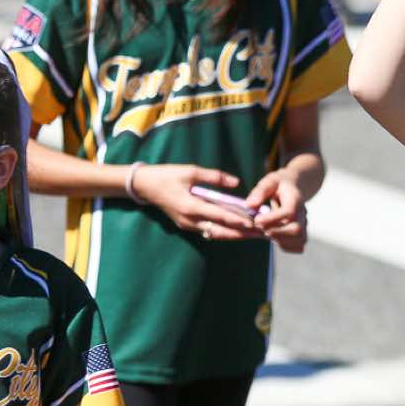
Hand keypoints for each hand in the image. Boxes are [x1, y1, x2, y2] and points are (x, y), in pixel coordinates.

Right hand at [132, 164, 259, 240]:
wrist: (144, 186)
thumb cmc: (167, 175)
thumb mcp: (191, 171)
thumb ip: (214, 177)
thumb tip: (236, 182)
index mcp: (190, 206)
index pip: (219, 216)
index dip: (238, 220)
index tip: (254, 223)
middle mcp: (190, 220)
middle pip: (220, 230)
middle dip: (241, 233)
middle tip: (260, 233)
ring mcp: (187, 224)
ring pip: (215, 233)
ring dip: (234, 234)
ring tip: (253, 234)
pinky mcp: (186, 224)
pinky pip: (208, 231)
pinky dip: (223, 231)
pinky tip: (237, 230)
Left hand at [243, 171, 306, 253]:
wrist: (295, 188)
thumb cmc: (280, 185)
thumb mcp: (269, 181)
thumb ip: (260, 192)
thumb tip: (249, 206)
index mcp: (295, 199)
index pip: (289, 213)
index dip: (272, 219)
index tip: (257, 220)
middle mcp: (303, 214)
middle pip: (297, 229)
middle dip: (276, 233)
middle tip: (260, 228)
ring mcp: (304, 225)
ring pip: (299, 240)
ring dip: (280, 240)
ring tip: (266, 232)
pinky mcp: (302, 233)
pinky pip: (298, 246)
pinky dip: (285, 246)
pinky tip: (274, 238)